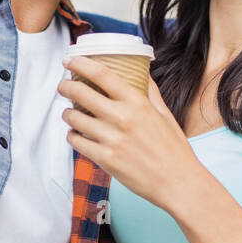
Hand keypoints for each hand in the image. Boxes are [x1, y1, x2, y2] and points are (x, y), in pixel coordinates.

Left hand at [58, 55, 202, 211]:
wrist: (177, 182)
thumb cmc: (174, 148)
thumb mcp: (165, 114)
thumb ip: (150, 92)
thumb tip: (141, 72)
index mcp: (137, 103)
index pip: (103, 75)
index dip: (81, 64)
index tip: (69, 60)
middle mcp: (122, 118)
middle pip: (82, 93)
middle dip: (66, 86)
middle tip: (63, 86)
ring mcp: (112, 140)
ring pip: (74, 118)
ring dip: (67, 113)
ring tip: (69, 112)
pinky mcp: (105, 159)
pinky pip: (77, 142)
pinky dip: (72, 136)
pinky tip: (75, 134)